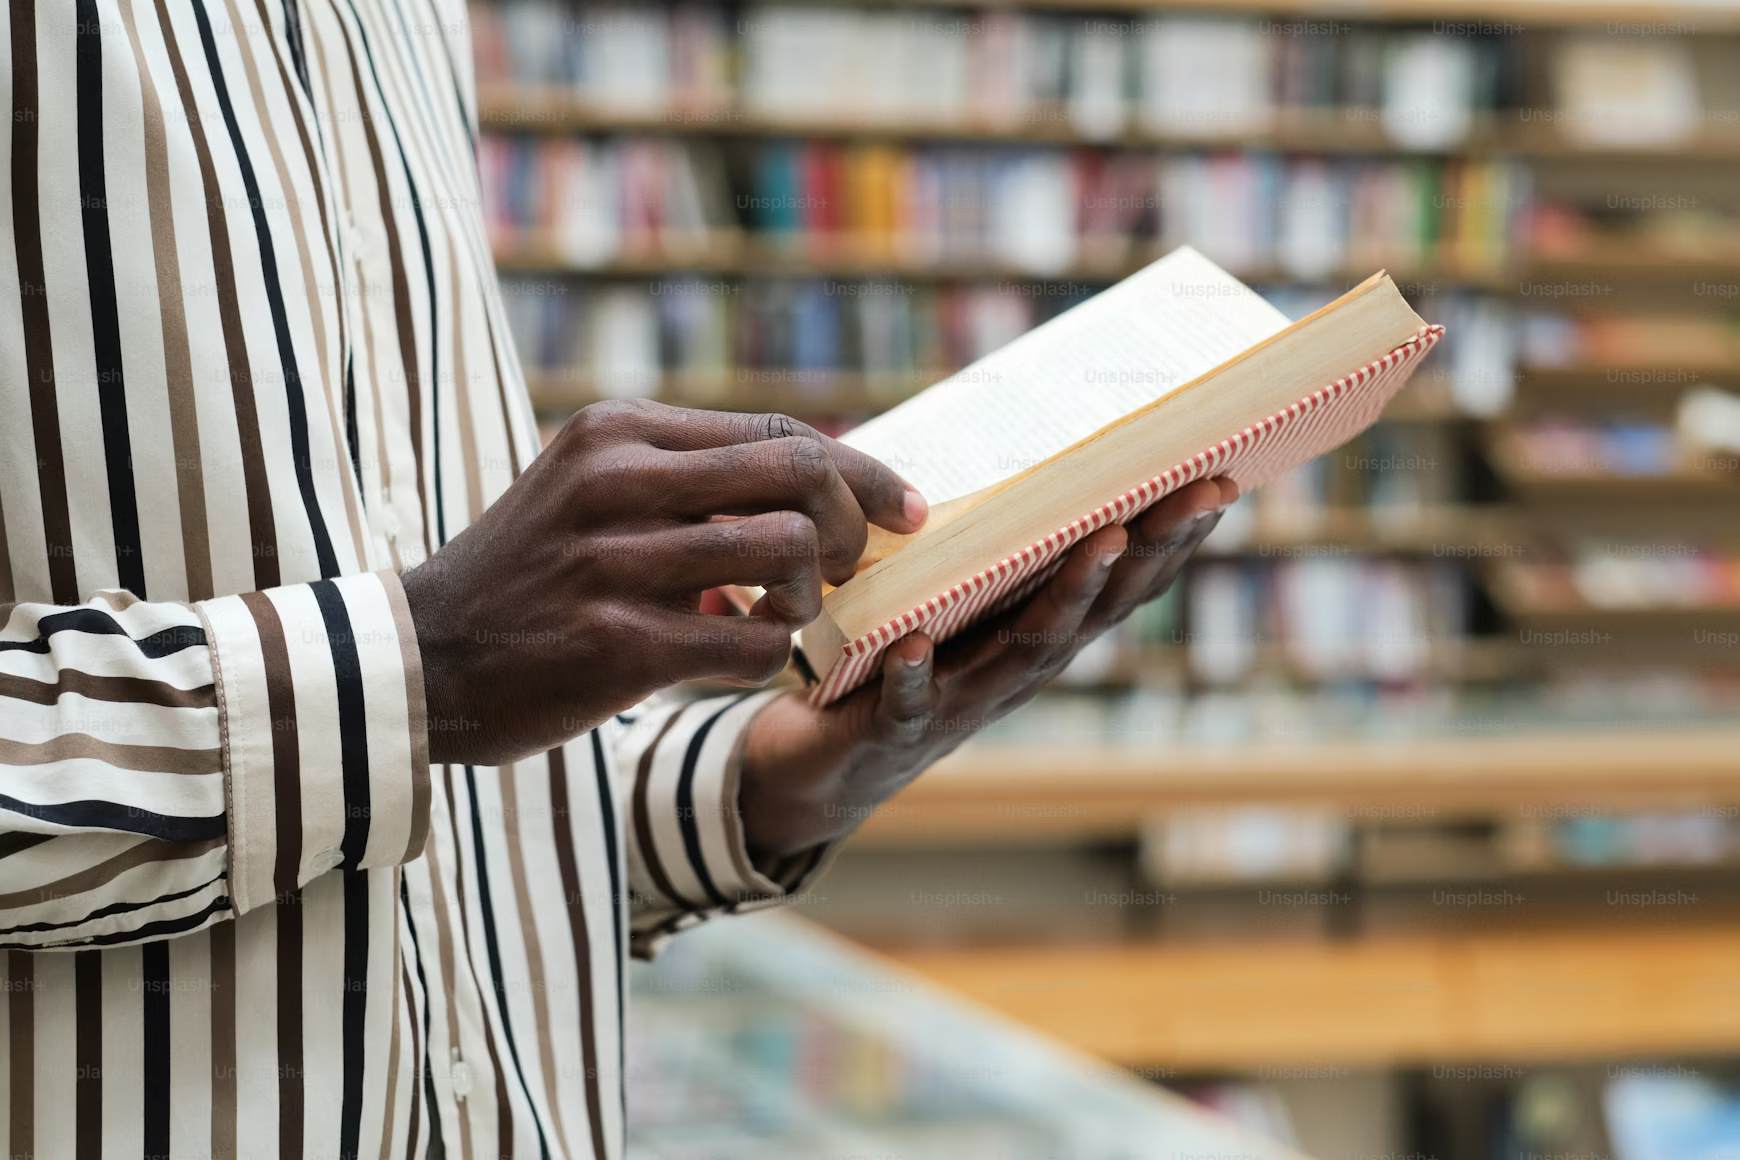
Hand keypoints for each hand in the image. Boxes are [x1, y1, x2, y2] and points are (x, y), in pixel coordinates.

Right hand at [402, 401, 926, 765]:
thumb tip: (824, 479)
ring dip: (807, 598)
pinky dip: (768, 656)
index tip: (906, 509)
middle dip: (851, 525)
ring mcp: (615, 561)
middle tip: (850, 566)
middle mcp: (618, 480)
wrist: (423, 658)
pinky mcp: (616, 643)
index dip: (862, 471)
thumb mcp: (594, 488)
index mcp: (620, 431)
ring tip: (779, 617)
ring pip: (786, 555)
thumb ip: (692, 475)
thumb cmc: (532, 573)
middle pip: (799, 476)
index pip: (780, 431)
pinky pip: (751, 644)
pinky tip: (738, 656)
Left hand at [737, 478, 1233, 860]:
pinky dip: (912, 676)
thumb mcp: (954, 604)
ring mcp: (959, 704)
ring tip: (1104, 541)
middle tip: (1197, 494)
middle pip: (1093, 610)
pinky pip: (905, 703)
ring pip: (1025, 651)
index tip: (1220, 480)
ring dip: (1069, 595)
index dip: (1171, 541)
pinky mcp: (891, 730)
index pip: (1118, 588)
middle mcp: (1013, 672)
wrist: (826, 767)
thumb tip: (1025, 458)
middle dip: (1148, 551)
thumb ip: (990, 550)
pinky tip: (912, 645)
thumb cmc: (897, 667)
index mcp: (1033, 635)